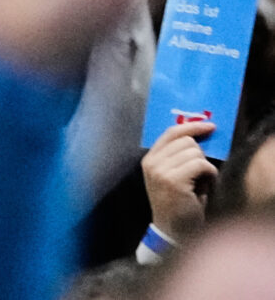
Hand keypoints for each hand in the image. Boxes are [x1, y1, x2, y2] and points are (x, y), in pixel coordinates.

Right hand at [142, 120, 217, 236]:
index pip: (171, 132)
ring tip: (202, 181)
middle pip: (186, 141)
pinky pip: (201, 164)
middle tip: (201, 171)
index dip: (192, 126)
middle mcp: (152, 162)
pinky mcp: (174, 181)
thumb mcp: (172, 176)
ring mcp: (161, 171)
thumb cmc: (178, 204)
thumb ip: (178, 157)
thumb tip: (198, 136)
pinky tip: (206, 185)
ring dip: (205, 166)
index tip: (209, 126)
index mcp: (149, 159)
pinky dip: (210, 174)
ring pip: (195, 152)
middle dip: (200, 153)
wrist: (173, 232)